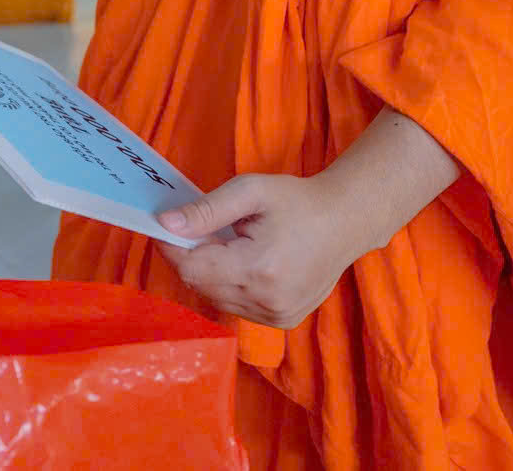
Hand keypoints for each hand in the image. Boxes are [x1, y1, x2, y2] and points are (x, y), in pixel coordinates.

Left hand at [156, 172, 366, 329]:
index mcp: (258, 269)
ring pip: (216, 297)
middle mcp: (267, 301)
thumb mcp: (250, 191)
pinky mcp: (283, 320)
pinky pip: (236, 305)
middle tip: (203, 228)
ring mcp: (277, 316)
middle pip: (200, 285)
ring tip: (231, 244)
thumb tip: (165, 223)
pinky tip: (246, 262)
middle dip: (192, 256)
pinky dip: (229, 285)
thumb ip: (206, 210)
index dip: (172, 247)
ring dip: (211, 272)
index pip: (191, 269)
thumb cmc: (298, 202)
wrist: (346, 222)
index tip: (165, 226)